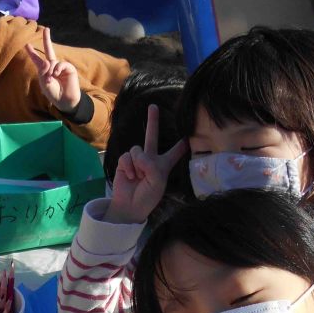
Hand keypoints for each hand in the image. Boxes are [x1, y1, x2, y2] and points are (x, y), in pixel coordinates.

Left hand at [26, 27, 80, 112]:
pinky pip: (61, 64)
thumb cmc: (53, 93)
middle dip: (47, 39)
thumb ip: (44, 71)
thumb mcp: (44, 83)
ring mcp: (61, 66)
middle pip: (49, 50)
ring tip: (52, 78)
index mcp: (44, 70)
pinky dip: (58, 69)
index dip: (32, 52)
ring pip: (53, 61)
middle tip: (46, 29)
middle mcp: (52, 66)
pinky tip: (56, 74)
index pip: (37, 59)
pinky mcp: (68, 68)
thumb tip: (47, 61)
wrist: (65, 100)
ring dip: (51, 69)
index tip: (27, 45)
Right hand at [104, 105, 186, 224]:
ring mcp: (137, 160)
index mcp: (164, 165)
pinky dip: (128, 167)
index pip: (175, 151)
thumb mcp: (157, 182)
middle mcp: (151, 159)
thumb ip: (150, 165)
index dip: (181, 143)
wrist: (130, 206)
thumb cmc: (148, 196)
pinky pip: (127, 156)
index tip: (188, 133)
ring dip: (137, 163)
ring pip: (137, 149)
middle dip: (152, 121)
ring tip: (139, 177)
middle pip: (152, 136)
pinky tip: (131, 176)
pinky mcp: (125, 162)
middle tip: (153, 106)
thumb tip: (138, 154)